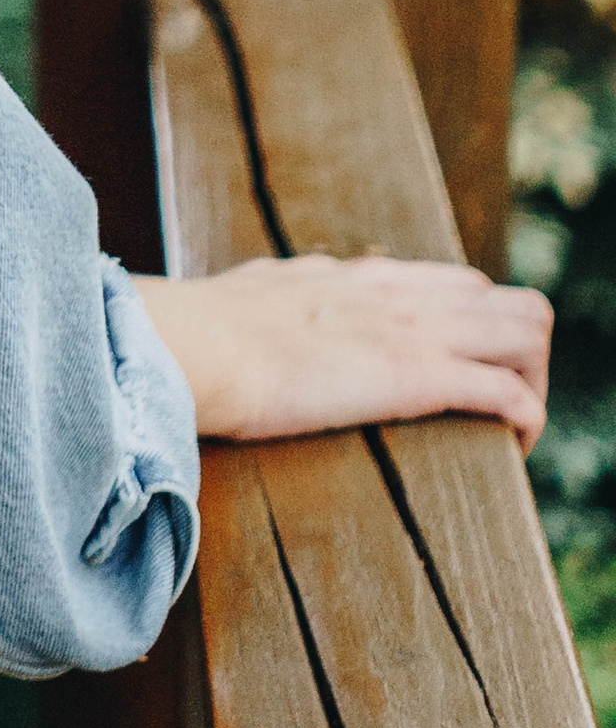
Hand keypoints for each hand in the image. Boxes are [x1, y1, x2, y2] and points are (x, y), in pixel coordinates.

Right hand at [131, 254, 551, 449]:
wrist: (191, 345)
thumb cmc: (198, 337)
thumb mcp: (244, 306)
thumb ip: (265, 307)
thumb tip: (235, 318)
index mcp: (356, 281)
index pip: (453, 284)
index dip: (473, 328)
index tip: (458, 375)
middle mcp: (397, 294)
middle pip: (508, 302)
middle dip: (520, 356)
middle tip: (496, 413)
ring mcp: (413, 329)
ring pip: (529, 331)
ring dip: (536, 383)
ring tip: (512, 433)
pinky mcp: (419, 375)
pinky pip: (511, 392)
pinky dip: (527, 419)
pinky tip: (514, 447)